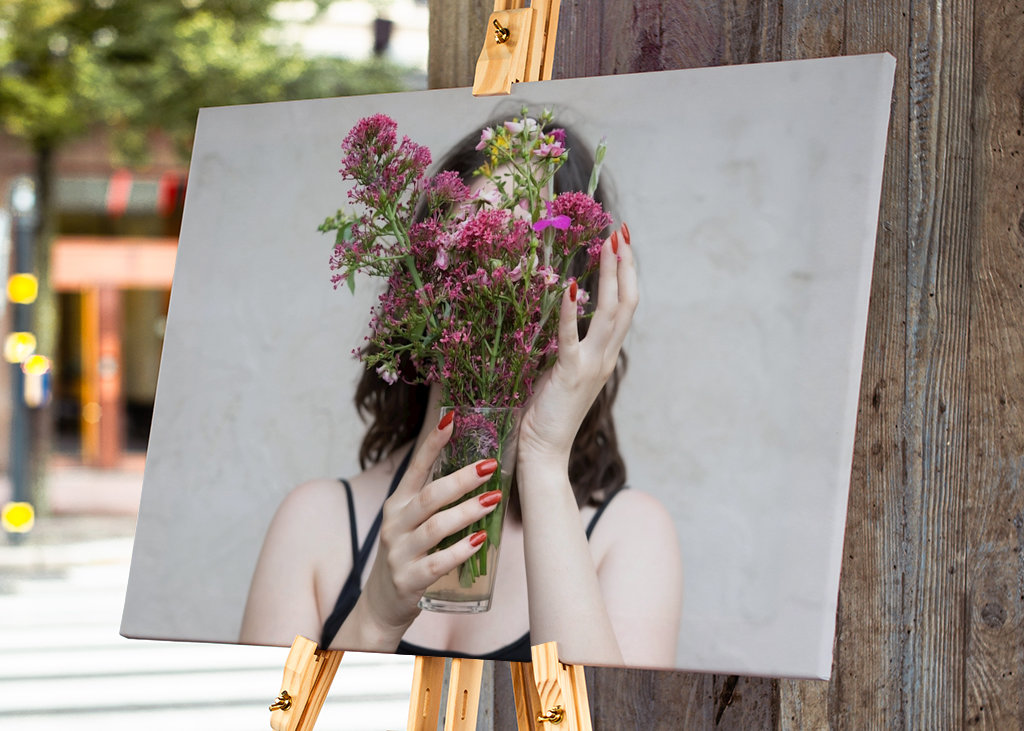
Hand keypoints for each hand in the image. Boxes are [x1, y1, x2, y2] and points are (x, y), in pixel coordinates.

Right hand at [358, 415, 503, 638]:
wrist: (381, 604)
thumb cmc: (407, 554)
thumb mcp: (411, 521)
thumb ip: (433, 497)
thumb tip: (473, 467)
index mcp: (398, 503)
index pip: (415, 467)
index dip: (432, 443)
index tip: (451, 418)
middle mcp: (395, 523)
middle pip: (430, 495)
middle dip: (461, 478)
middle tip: (490, 466)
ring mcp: (400, 552)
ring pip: (435, 526)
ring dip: (467, 511)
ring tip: (493, 499)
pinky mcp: (408, 580)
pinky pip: (437, 563)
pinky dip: (460, 550)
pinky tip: (480, 540)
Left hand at [518, 224, 636, 468]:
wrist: (544, 451)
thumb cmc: (545, 411)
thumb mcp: (561, 370)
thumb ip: (567, 344)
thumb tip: (560, 312)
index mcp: (605, 355)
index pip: (625, 306)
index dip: (626, 273)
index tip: (621, 242)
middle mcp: (605, 357)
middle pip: (627, 302)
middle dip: (625, 264)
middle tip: (621, 231)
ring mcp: (591, 365)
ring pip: (612, 314)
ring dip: (610, 275)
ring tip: (607, 244)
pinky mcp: (569, 374)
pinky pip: (572, 337)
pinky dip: (573, 312)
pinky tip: (571, 287)